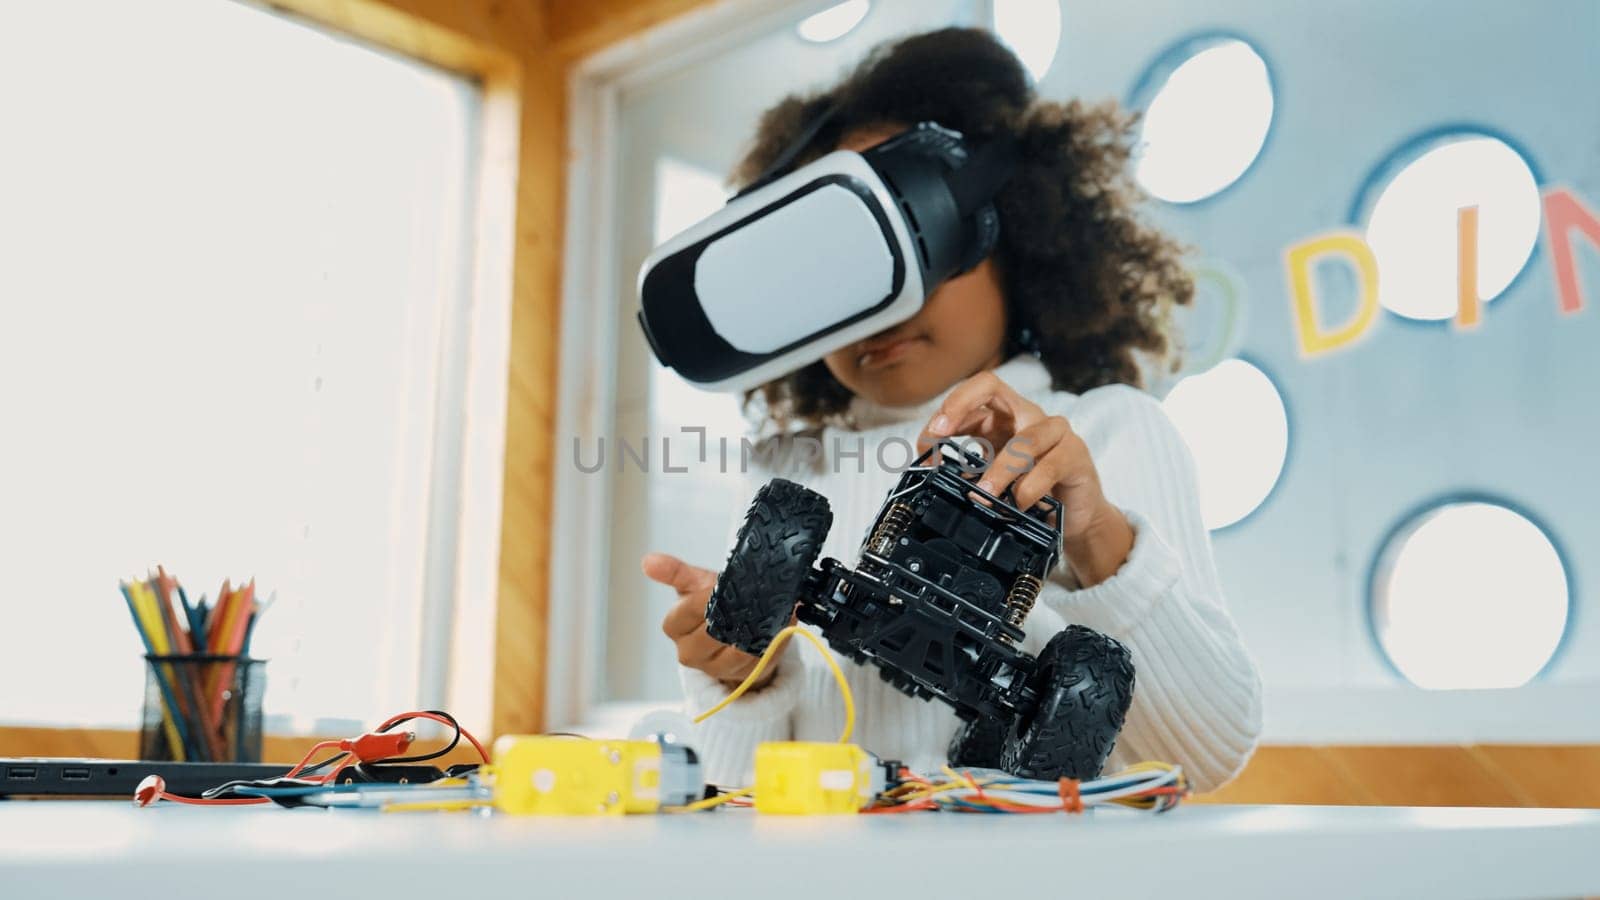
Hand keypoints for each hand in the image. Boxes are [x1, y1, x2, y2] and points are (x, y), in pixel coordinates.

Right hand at [645, 552, 775, 688]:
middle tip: (750, 596)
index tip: (724, 585)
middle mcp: (689, 652)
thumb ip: (675, 572)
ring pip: (735, 650)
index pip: (689, 610)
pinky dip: (767, 641)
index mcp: (674, 626)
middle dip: (731, 614)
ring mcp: (715, 668)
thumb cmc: (713, 603)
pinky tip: (774, 627)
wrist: (737, 629)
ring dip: (752, 629)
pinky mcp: (741, 675)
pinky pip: (756, 659)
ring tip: (766, 610)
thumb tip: (648, 561)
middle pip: (710, 633)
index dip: (708, 597)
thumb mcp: (695, 584)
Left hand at [918, 370, 1133, 586]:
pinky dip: (1031, 486)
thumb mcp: (990, 481)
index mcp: (1001, 418)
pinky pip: (1052, 464)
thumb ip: (966, 474)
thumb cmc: (1030, 494)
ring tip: (983, 494)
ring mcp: (1054, 432)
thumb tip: (932, 476)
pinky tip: (1019, 502)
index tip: (926, 444)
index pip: (969, 396)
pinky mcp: (1076, 455)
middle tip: (939, 433)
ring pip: (1025, 437)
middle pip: (991, 387)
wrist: (1074, 519)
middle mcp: (1026, 416)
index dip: (944, 413)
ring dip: (999, 467)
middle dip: (959, 404)